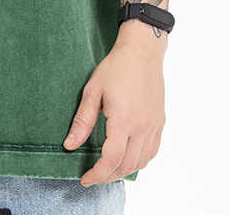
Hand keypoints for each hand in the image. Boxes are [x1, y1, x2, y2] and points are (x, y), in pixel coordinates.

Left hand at [63, 19, 166, 185]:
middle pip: (126, 165)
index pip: (111, 159)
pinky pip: (152, 152)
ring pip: (141, 162)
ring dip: (123, 171)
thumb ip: (82, 121)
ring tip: (107, 170)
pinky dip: (139, 162)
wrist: (142, 52)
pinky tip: (128, 158)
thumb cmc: (116, 68)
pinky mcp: (160, 122)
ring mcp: (154, 126)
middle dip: (108, 176)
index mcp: (123, 120)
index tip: (85, 178)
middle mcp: (142, 127)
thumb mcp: (92, 91)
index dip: (97, 174)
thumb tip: (70, 144)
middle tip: (93, 176)